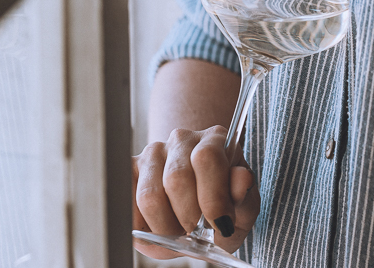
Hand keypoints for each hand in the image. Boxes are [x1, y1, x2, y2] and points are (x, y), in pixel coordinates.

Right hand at [132, 125, 259, 258]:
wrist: (198, 205)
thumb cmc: (223, 205)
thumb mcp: (242, 208)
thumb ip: (244, 196)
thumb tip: (241, 178)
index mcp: (215, 139)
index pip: (207, 158)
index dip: (212, 197)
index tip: (220, 225)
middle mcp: (181, 139)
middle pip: (176, 178)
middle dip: (189, 218)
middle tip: (197, 233)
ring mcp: (152, 153)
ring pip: (150, 196)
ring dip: (166, 228)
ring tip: (178, 233)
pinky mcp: (130, 170)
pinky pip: (128, 203)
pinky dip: (143, 227)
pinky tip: (159, 228)